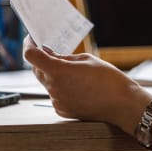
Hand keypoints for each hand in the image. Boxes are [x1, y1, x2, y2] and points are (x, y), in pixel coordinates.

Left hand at [23, 37, 151, 131]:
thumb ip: (63, 57)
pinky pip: (55, 94)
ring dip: (53, 74)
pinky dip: (61, 87)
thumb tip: (48, 54)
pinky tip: (77, 85)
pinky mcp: (62, 110)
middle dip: (41, 59)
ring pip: (47, 83)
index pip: (31, 56)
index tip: (33, 39)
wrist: (122, 105)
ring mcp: (57, 101)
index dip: (29, 45)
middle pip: (37, 70)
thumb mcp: (86, 59)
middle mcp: (53, 88)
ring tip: (72, 70)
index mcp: (58, 72)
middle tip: (51, 50)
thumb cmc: (108, 79)